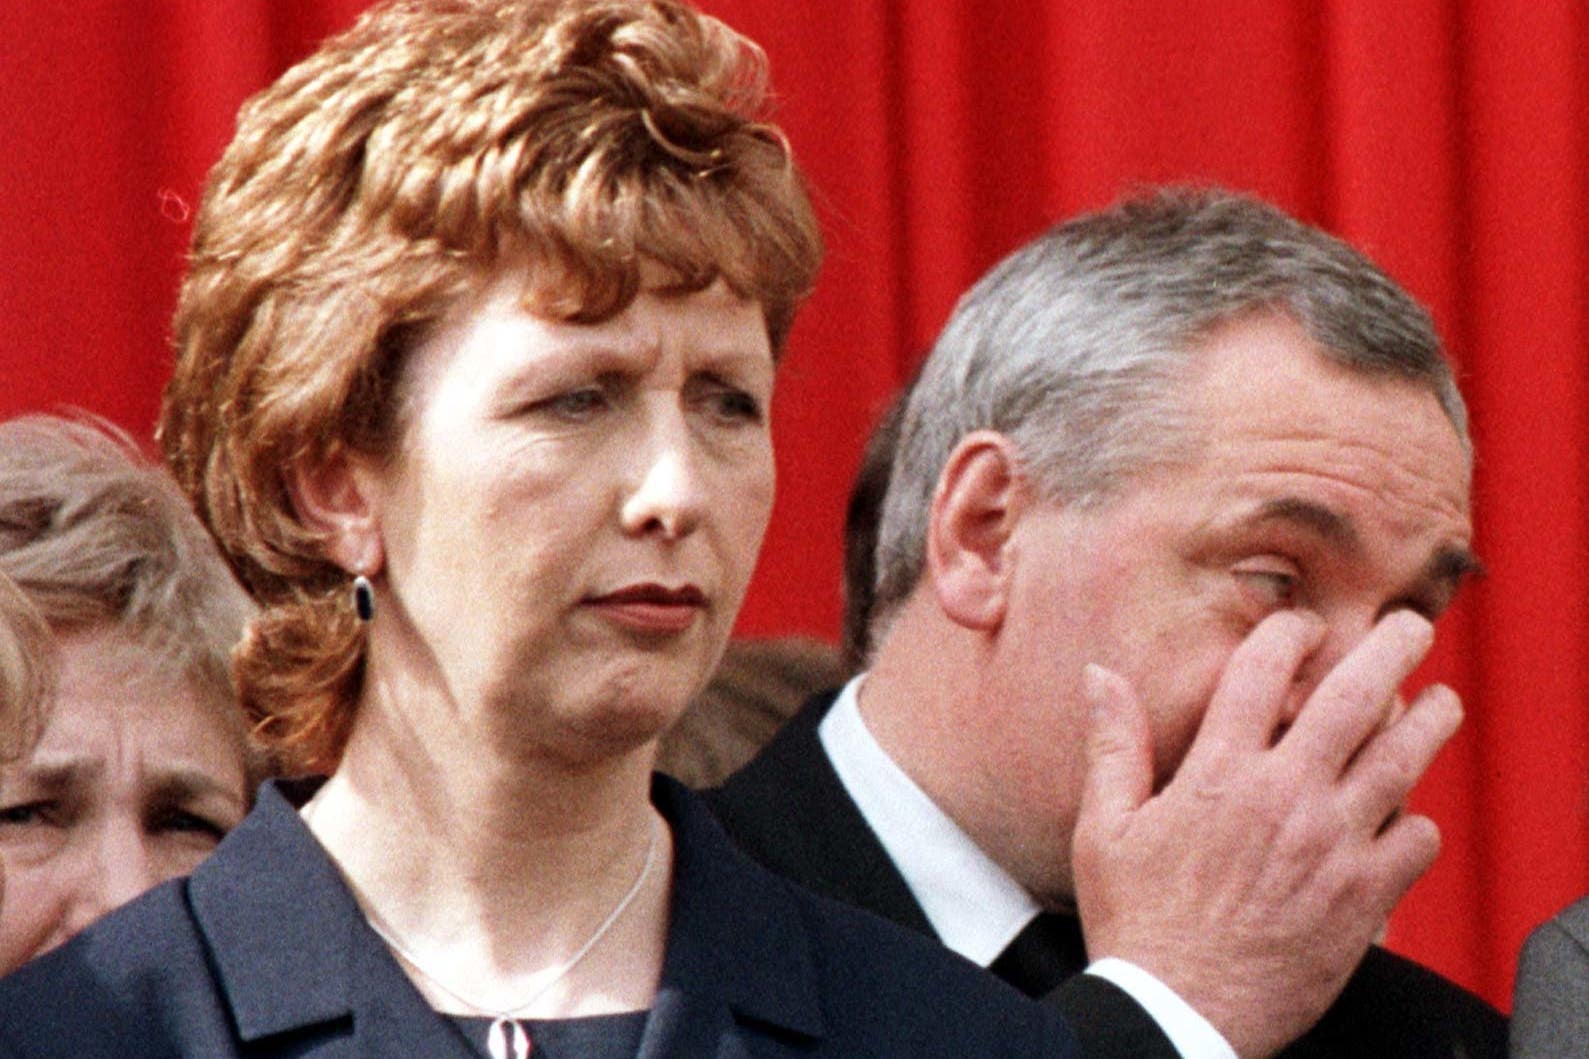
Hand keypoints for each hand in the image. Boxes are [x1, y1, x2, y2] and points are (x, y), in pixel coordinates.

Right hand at [1071, 609, 1461, 1058]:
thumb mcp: (1105, 829)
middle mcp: (1284, 797)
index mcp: (1219, 773)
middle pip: (1354, 698)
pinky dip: (1420, 820)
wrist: (1180, 1010)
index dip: (1289, 632)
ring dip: (1429, 720)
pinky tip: (1408, 814)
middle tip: (1409, 625)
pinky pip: (1417, 840)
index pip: (1263, 670)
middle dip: (1390, 648)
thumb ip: (1113, 745)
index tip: (1302, 625)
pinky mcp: (1365, 896)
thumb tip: (1099, 675)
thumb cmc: (1138, 921)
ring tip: (1440, 702)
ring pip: (1403, 760)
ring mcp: (1332, 845)